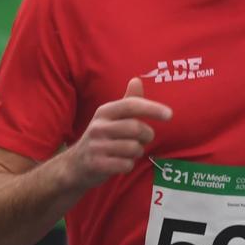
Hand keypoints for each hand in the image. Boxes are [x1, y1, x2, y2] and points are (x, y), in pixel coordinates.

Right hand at [63, 77, 170, 191]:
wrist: (75, 164)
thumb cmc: (101, 138)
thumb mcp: (111, 118)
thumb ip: (128, 102)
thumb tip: (136, 80)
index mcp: (104, 112)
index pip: (131, 105)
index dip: (152, 108)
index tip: (169, 115)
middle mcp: (98, 126)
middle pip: (136, 128)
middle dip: (147, 135)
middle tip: (145, 139)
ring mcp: (96, 146)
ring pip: (133, 148)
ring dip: (137, 152)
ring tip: (130, 152)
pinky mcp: (96, 164)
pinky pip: (126, 164)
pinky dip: (128, 165)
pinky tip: (121, 163)